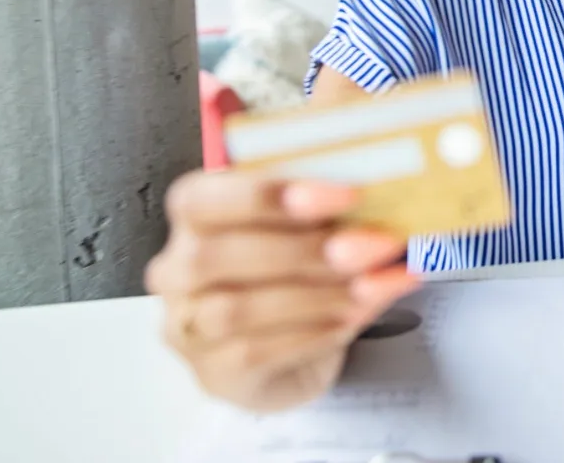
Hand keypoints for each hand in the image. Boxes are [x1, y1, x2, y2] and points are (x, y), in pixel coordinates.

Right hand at [145, 171, 420, 412]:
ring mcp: (189, 325)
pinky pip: (258, 350)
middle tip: (376, 244)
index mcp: (194, 212)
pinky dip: (316, 330)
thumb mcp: (311, 224)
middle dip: (306, 248)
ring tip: (376, 284)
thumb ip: (328, 206)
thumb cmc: (298, 266)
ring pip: (238, 308)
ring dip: (318, 293)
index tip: (346, 195)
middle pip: (218, 255)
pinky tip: (357, 315)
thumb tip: (386, 192)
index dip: (267, 194)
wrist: (292, 347)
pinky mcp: (214, 371)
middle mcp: (177, 268)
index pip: (203, 198)